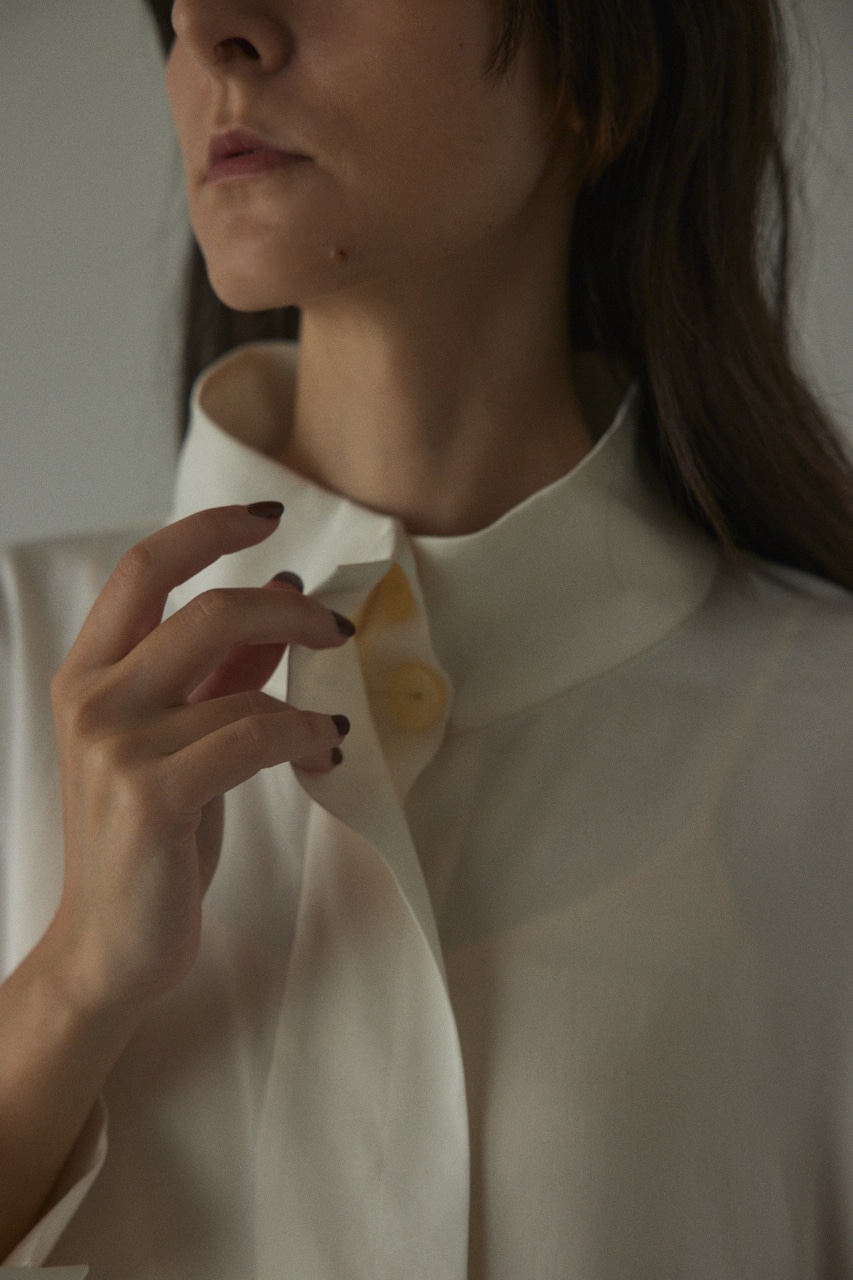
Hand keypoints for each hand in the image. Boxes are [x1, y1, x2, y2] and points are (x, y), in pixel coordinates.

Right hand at [48, 503, 352, 1015]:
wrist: (108, 946)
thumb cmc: (147, 840)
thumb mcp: (179, 741)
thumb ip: (221, 670)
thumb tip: (281, 593)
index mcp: (88, 676)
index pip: (142, 570)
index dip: (207, 530)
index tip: (266, 518)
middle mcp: (92, 700)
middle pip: (205, 608)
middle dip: (288, 607)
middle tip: (336, 625)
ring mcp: (116, 746)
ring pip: (240, 676)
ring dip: (308, 693)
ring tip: (332, 723)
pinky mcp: (152, 795)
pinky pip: (254, 735)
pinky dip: (305, 734)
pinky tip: (326, 748)